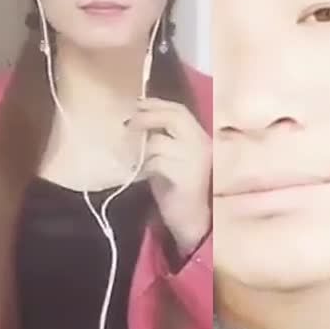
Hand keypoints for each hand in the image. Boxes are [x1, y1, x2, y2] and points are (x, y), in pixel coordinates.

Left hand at [126, 97, 210, 256]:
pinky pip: (156, 162)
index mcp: (200, 138)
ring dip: (140, 147)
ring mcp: (195, 160)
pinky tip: (138, 172)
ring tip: (131, 156)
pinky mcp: (185, 176)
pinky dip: (143, 165)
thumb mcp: (173, 159)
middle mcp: (201, 144)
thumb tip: (137, 120)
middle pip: (174, 117)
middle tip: (128, 123)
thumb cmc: (181, 191)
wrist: (195, 223)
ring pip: (160, 142)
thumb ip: (162, 140)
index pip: (179, 110)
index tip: (136, 104)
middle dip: (147, 116)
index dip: (156, 104)